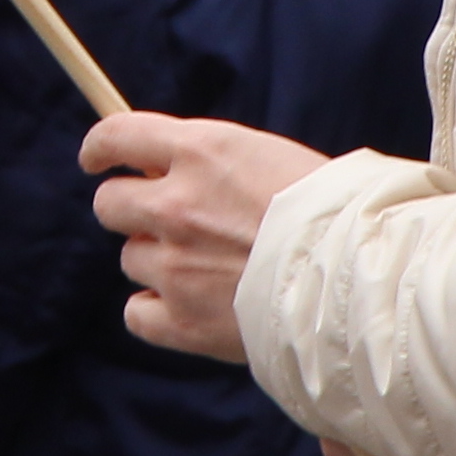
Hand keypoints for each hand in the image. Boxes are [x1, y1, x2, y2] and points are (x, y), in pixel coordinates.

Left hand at [83, 114, 330, 363]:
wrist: (357, 278)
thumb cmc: (333, 212)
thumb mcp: (270, 157)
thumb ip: (212, 164)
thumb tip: (167, 170)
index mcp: (201, 151)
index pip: (117, 136)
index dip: (100, 148)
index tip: (97, 158)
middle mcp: (175, 204)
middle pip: (111, 204)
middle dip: (131, 210)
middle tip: (167, 222)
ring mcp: (173, 265)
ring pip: (131, 259)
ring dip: (158, 262)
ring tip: (209, 269)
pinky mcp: (182, 319)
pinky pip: (137, 314)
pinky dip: (156, 312)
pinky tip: (190, 308)